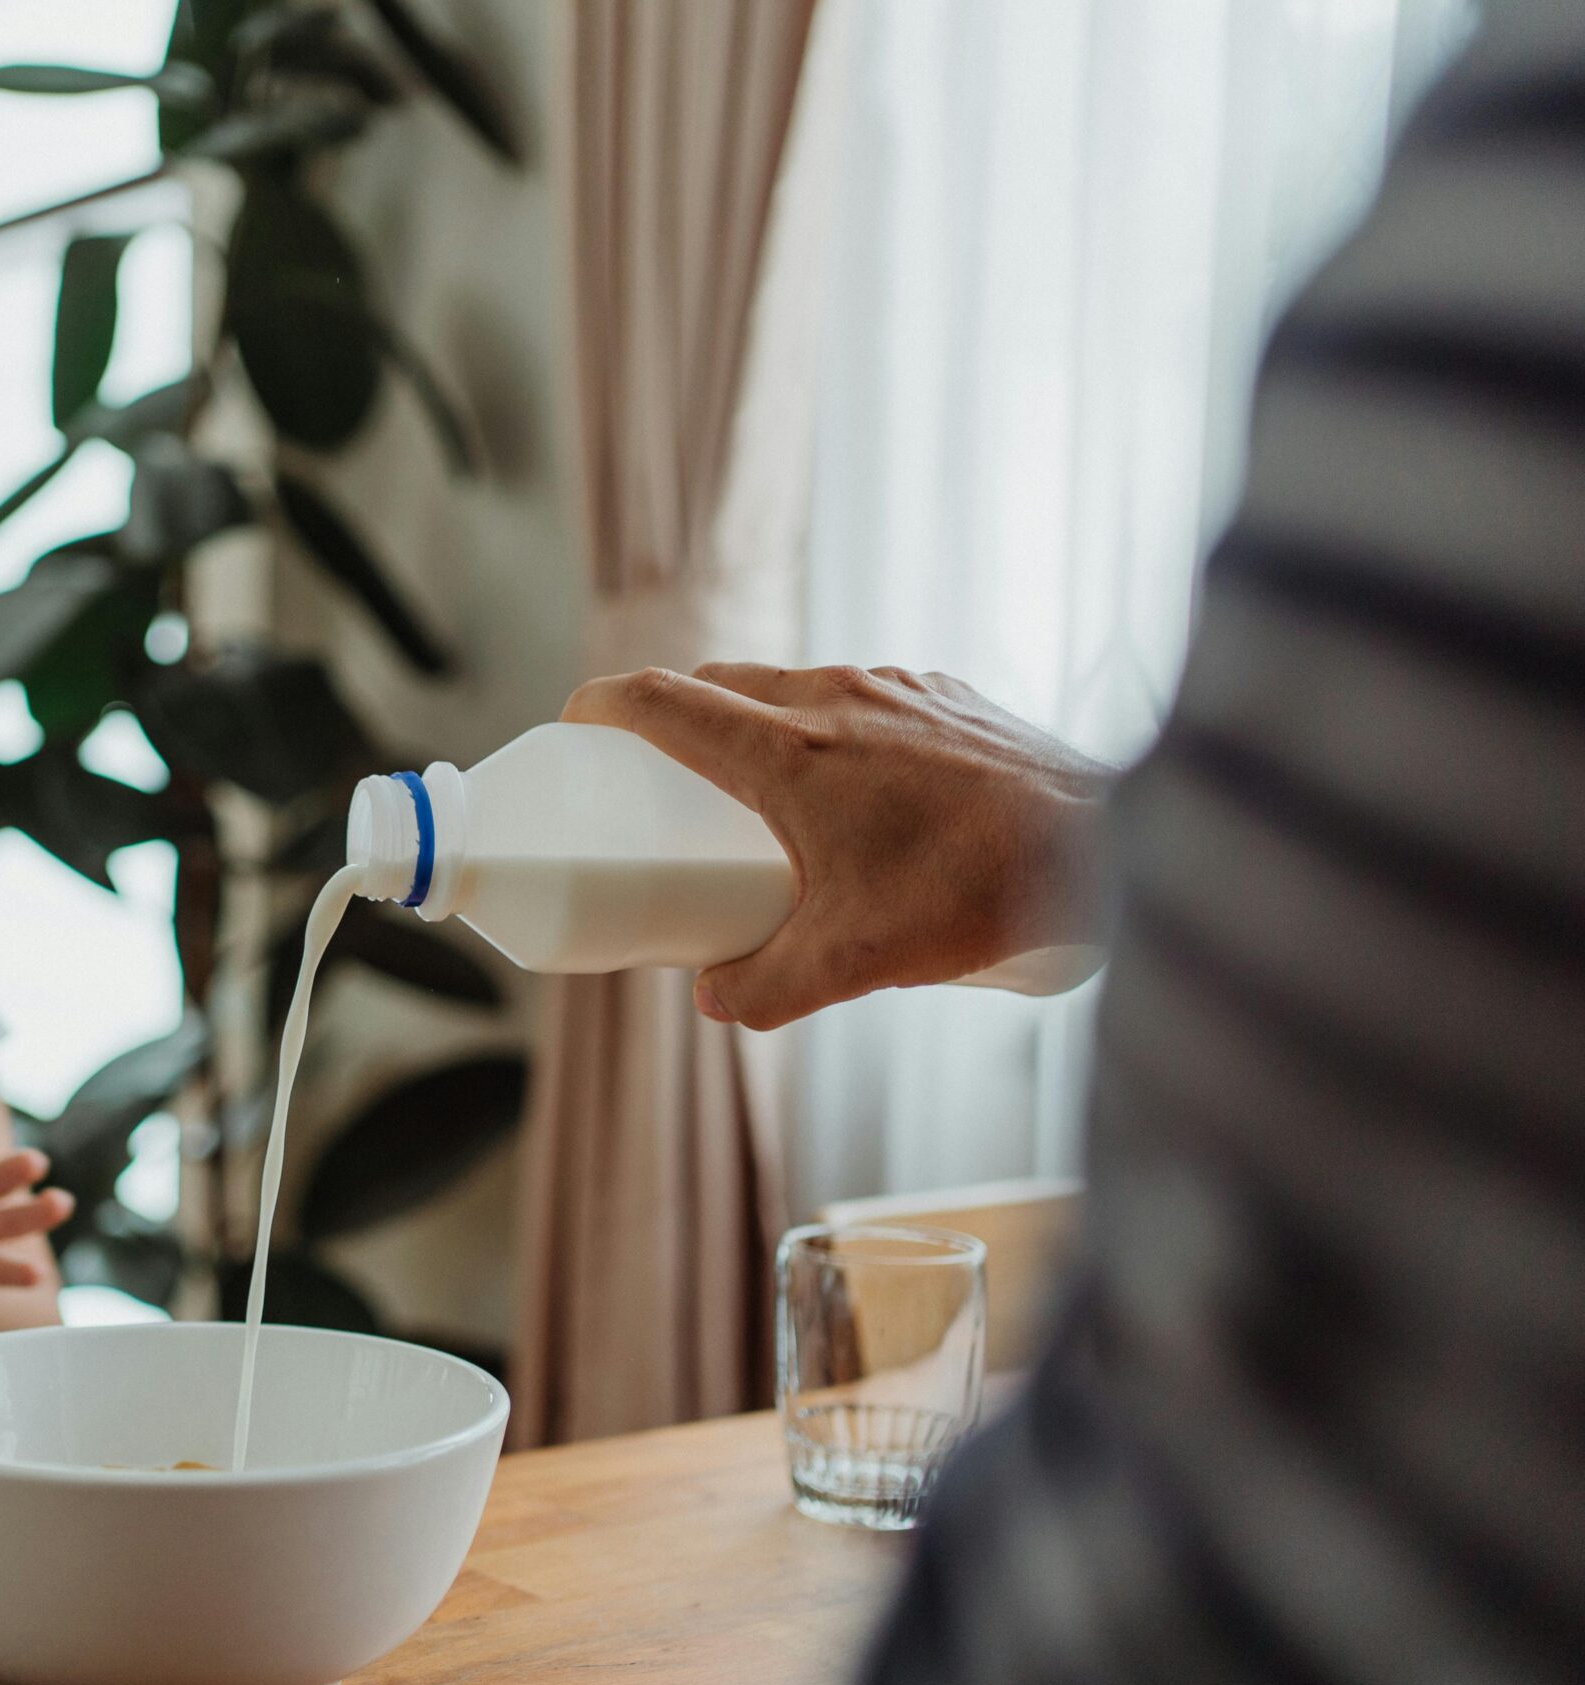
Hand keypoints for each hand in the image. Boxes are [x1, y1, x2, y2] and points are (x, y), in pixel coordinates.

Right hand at [564, 664, 1111, 1028]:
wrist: (1114, 850)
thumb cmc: (978, 896)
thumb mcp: (853, 963)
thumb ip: (764, 989)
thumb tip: (712, 1000)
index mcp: (790, 754)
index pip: (662, 702)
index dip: (601, 708)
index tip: (571, 727)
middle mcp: (836, 700)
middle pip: (720, 683)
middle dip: (671, 719)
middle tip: (651, 776)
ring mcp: (899, 690)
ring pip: (795, 685)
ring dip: (757, 724)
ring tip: (758, 794)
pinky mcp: (950, 699)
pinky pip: (861, 700)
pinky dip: (829, 732)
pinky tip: (858, 798)